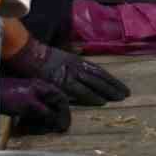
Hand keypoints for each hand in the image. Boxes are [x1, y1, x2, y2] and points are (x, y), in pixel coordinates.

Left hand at [0, 76, 71, 133]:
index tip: (65, 126)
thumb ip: (46, 112)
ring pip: (43, 110)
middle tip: (56, 130)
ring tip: (44, 131)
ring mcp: (29, 97)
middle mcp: (39, 91)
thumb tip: (60, 123)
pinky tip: (31, 128)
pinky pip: (32, 113)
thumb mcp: (30, 105)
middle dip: (55, 118)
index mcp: (43, 87)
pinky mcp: (21, 104)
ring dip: (45, 121)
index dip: (65, 112)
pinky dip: (34, 121)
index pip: (61, 99)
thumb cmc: (11, 96)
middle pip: (53, 105)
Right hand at [1, 38, 129, 106]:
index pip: (98, 71)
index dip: (110, 79)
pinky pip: (80, 90)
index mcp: (77, 60)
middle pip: (100, 76)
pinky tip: (102, 101)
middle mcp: (78, 66)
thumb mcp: (61, 57)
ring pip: (94, 83)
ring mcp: (71, 73)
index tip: (120, 85)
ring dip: (107, 91)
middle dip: (113, 85)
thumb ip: (71, 65)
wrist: (28, 54)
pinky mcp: (63, 82)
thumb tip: (79, 72)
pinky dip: (92, 96)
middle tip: (126, 93)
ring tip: (119, 98)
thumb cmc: (40, 57)